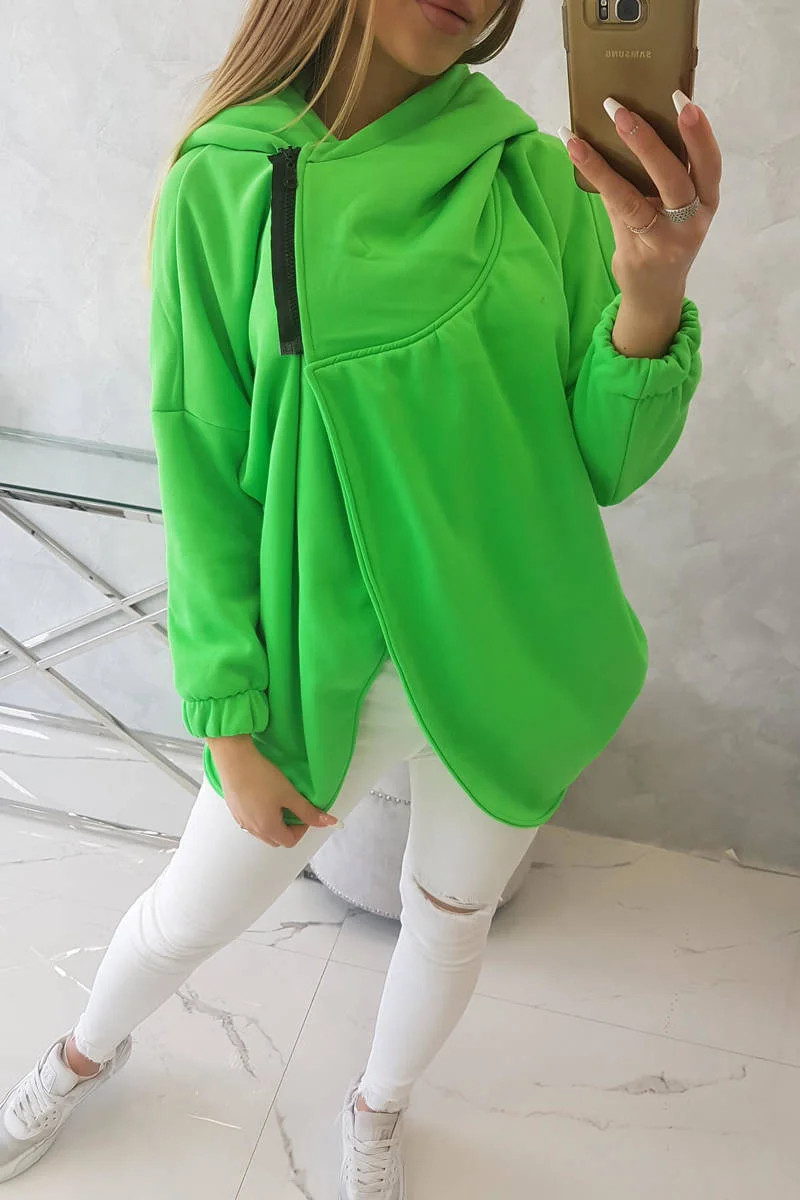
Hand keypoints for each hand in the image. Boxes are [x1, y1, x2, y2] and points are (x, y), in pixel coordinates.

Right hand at [207, 735, 337, 846]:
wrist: (234, 761)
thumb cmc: (262, 777)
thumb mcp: (289, 794)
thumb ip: (309, 811)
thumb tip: (330, 823)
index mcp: (268, 828)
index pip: (290, 841)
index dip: (302, 829)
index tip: (304, 811)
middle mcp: (253, 830)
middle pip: (276, 840)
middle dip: (288, 829)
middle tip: (292, 808)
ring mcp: (241, 821)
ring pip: (262, 832)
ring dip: (274, 823)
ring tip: (277, 802)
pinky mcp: (234, 811)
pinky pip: (251, 822)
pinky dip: (261, 817)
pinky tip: (262, 797)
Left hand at [560, 92, 721, 353]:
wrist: (655, 295)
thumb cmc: (663, 238)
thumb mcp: (672, 206)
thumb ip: (659, 172)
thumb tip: (628, 119)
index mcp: (707, 201)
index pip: (710, 163)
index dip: (699, 133)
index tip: (682, 100)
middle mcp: (693, 221)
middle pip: (676, 178)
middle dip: (651, 141)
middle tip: (623, 110)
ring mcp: (666, 240)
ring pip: (640, 196)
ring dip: (616, 157)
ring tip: (597, 125)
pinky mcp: (639, 251)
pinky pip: (616, 208)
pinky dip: (596, 175)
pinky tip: (576, 148)